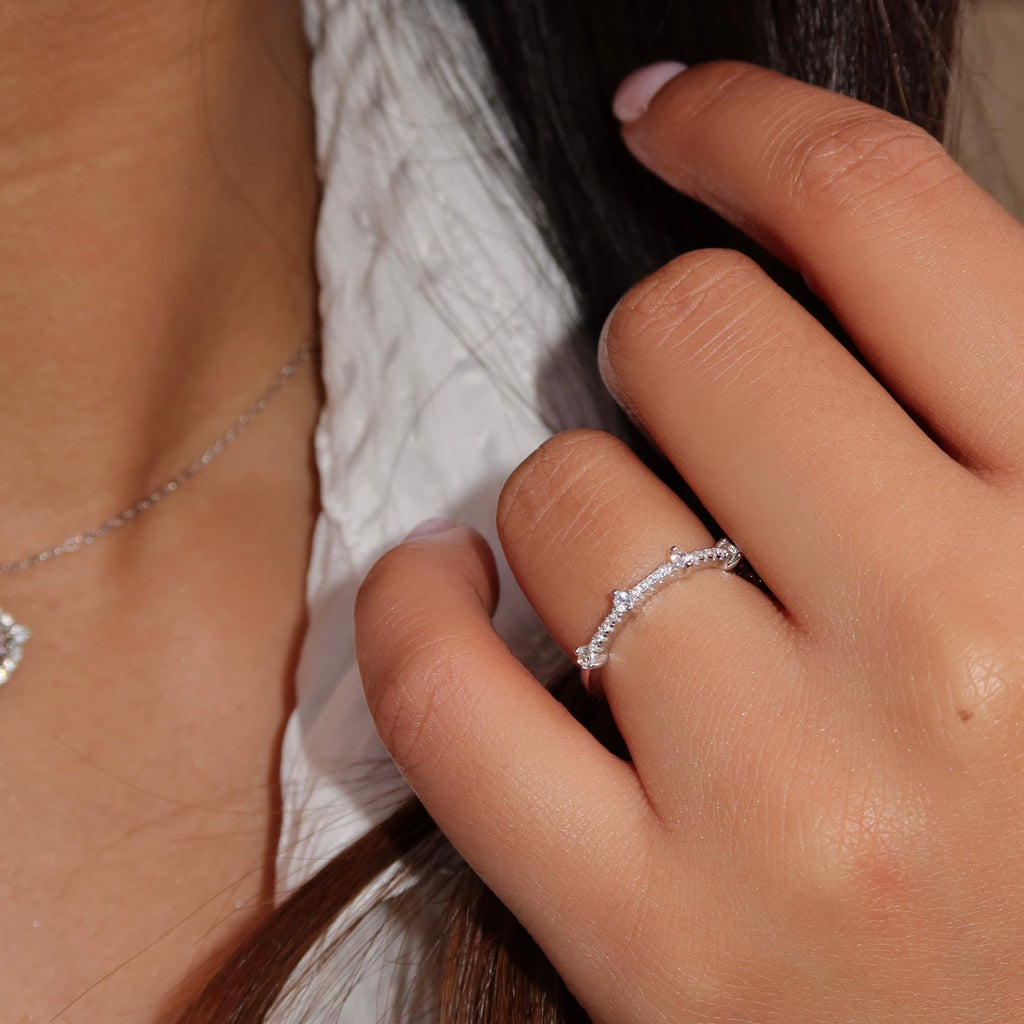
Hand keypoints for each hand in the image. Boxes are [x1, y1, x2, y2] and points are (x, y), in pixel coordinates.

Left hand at [355, 62, 1023, 1021]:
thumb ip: (977, 420)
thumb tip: (810, 269)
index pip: (883, 220)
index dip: (754, 131)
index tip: (680, 124)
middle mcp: (959, 651)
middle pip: (693, 338)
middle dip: (668, 352)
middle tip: (687, 420)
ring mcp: (792, 805)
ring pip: (563, 496)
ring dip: (571, 501)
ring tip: (628, 572)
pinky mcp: (654, 941)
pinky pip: (443, 694)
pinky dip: (415, 613)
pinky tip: (448, 596)